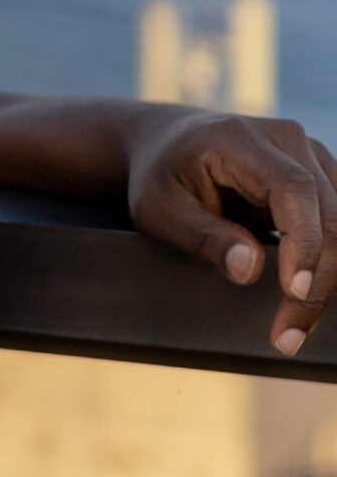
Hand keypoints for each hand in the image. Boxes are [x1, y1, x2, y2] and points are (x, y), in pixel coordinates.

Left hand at [127, 108, 336, 355]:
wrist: (166, 146)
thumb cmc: (158, 176)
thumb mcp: (156, 206)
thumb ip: (201, 234)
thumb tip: (250, 269)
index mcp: (242, 138)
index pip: (293, 190)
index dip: (303, 242)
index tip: (293, 292)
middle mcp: (289, 141)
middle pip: (329, 216)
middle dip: (316, 282)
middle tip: (287, 338)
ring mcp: (312, 159)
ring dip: (326, 283)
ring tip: (291, 331)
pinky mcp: (323, 182)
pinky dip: (327, 269)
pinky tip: (303, 304)